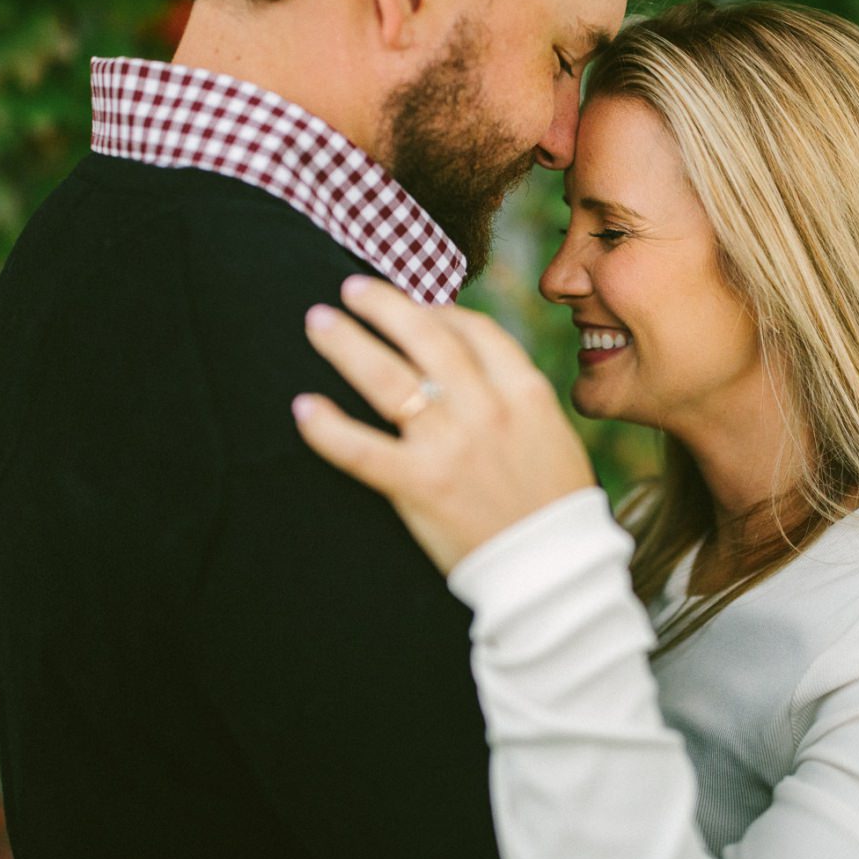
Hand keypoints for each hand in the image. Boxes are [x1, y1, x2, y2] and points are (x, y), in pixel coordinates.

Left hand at [292, 275, 596, 574]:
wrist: (552, 569)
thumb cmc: (555, 503)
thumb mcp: (552, 432)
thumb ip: (514, 395)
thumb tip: (474, 363)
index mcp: (524, 392)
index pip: (474, 330)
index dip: (438, 310)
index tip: (415, 309)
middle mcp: (485, 409)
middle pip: (425, 336)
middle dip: (383, 305)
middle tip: (351, 289)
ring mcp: (449, 446)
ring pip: (387, 378)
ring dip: (347, 344)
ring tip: (319, 322)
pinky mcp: (418, 485)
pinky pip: (361, 449)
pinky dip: (327, 428)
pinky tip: (304, 408)